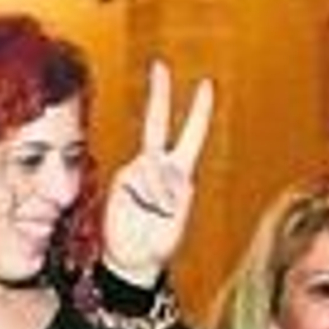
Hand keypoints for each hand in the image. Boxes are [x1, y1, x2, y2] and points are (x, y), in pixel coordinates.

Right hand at [102, 61, 214, 288]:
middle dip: (159, 95)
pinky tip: (142, 210)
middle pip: (157, 124)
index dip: (199, 111)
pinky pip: (138, 178)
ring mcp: (136, 173)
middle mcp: (157, 168)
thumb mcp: (176, 222)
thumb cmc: (157, 244)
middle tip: (160, 66)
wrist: (132, 263)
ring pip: (152, 166)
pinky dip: (146, 194)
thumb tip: (157, 173)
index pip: (190, 136)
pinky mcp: (122, 182)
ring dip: (160, 192)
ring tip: (156, 216)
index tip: (206, 85)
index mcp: (179, 175)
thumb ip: (172, 196)